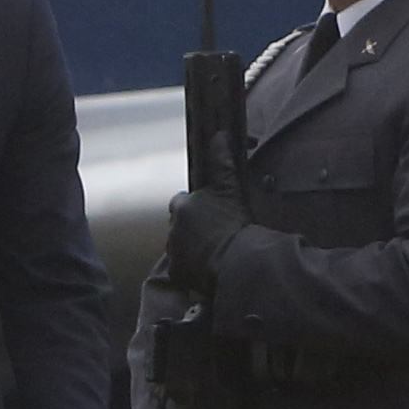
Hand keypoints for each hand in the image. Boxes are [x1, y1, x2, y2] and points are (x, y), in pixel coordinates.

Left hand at [166, 130, 248, 296]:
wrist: (236, 259)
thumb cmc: (234, 223)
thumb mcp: (230, 189)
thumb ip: (222, 162)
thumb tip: (219, 136)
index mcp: (182, 206)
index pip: (181, 201)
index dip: (194, 206)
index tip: (208, 212)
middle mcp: (172, 228)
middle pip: (179, 225)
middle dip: (191, 227)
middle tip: (213, 233)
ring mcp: (174, 252)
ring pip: (179, 246)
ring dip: (190, 247)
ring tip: (212, 250)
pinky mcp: (178, 273)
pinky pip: (182, 269)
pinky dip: (191, 268)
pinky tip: (208, 267)